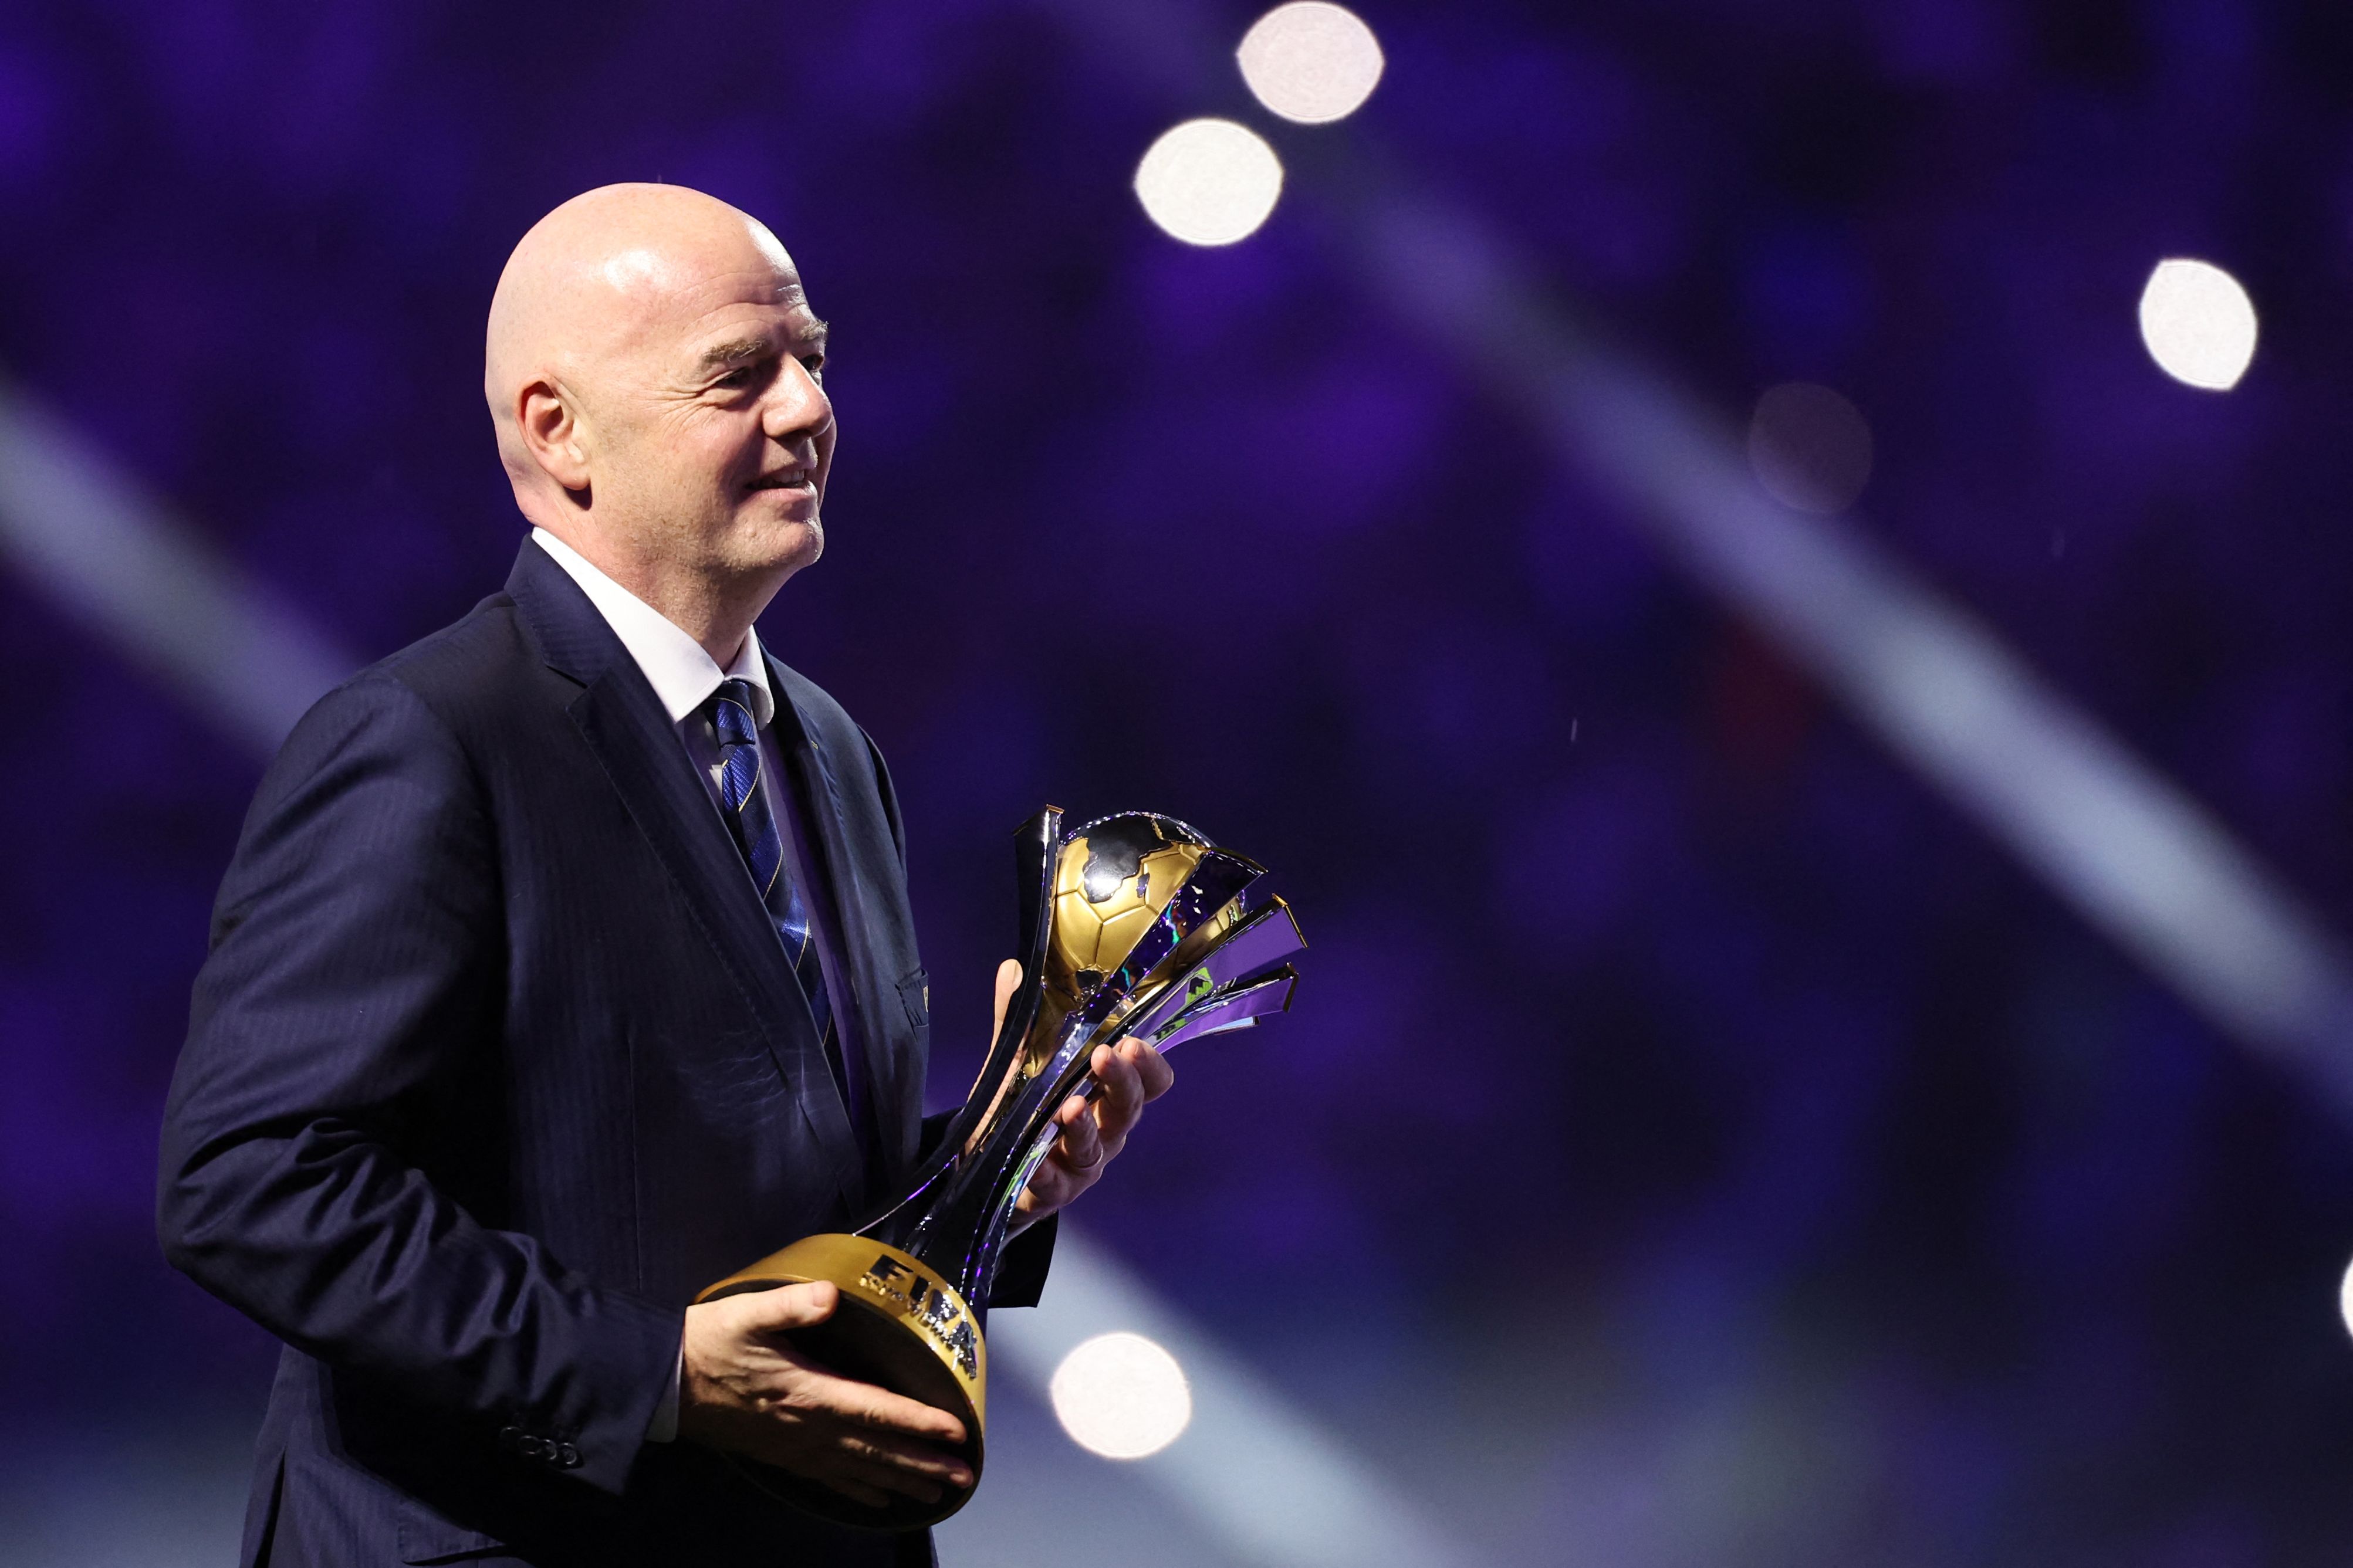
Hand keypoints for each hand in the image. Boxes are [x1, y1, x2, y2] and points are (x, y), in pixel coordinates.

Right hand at [676, 1282, 972, 1508]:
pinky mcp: (781, 1456)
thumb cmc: (708, 1342)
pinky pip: (829, 1479)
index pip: (877, 1409)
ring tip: (937, 1492)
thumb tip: (831, 1296)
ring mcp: (794, 1447)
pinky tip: (879, 1499)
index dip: (919, 1421)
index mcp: (809, 1393)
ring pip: (859, 1470)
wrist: (662, 1383)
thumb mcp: (749, 1312)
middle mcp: (808, 1429)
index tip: (957, 1431)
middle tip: (964, 1475)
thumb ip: (793, 1304)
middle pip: (877, 1450)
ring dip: (901, 1480)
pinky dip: (859, 1490)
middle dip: (923, 1463)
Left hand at [989, 959, 1175, 1230]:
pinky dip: (1046, 1171)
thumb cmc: (1023, 1110)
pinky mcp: (1051, 1191)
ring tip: (1069, 1107)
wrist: (990, 1171)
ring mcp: (1081, 1165)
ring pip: (1095, 1147)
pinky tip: (1037, 1160)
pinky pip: (1054, 1184)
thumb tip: (1013, 970)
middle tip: (1105, 1056)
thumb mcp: (1018, 1062)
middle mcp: (1105, 1130)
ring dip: (1084, 1127)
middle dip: (1121, 1082)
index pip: (1148, 1081)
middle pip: (1128, 1109)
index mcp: (1107, 1095)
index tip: (1135, 1042)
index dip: (1150, 1065)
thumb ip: (1018, 1021)